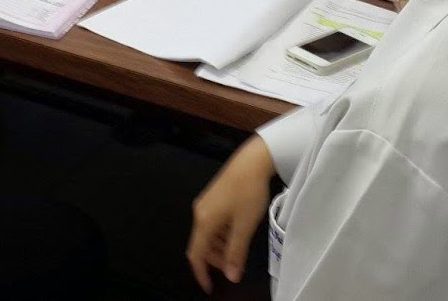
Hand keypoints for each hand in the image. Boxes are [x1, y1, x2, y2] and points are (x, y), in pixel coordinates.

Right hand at [188, 135, 275, 293]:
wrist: (252, 161)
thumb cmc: (248, 193)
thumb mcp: (244, 227)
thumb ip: (236, 253)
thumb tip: (231, 277)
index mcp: (204, 222)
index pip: (196, 254)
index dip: (201, 273)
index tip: (209, 287)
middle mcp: (200, 213)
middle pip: (201, 244)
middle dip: (214, 260)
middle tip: (232, 267)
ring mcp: (206, 203)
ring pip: (208, 233)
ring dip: (219, 246)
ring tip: (237, 251)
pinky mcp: (213, 197)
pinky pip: (212, 222)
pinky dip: (221, 234)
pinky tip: (236, 232)